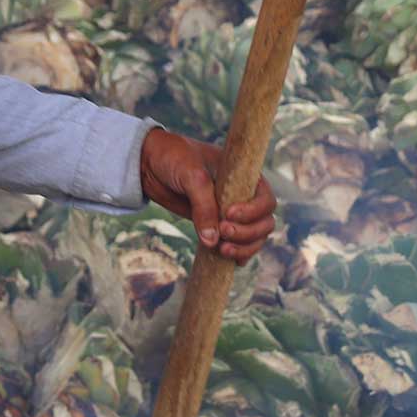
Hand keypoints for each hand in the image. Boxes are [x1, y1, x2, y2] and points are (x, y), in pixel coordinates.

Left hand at [138, 128, 277, 262]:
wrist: (150, 164)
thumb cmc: (174, 159)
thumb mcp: (191, 176)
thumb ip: (203, 206)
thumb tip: (213, 241)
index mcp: (245, 176)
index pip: (266, 200)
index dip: (253, 212)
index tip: (229, 214)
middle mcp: (245, 196)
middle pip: (264, 223)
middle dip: (247, 233)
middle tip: (223, 232)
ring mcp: (234, 213)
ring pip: (254, 238)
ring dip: (244, 248)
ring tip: (222, 249)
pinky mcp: (219, 226)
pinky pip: (239, 245)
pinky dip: (237, 255)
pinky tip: (226, 258)